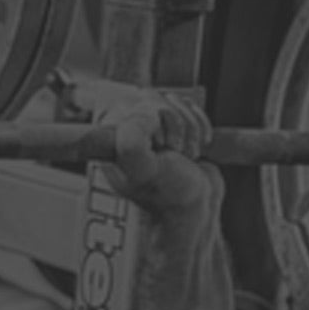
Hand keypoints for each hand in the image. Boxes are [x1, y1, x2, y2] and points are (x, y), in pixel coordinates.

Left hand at [60, 75, 222, 229]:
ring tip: (182, 155)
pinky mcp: (174, 126)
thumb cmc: (167, 197)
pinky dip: (199, 127)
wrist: (194, 210)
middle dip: (173, 127)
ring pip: (174, 101)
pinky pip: (191, 107)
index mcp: (109, 137)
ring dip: (188, 130)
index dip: (150, 121)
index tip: (157, 145)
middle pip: (154, 99)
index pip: (128, 103)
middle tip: (171, 153)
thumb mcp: (142, 170)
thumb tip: (144, 113)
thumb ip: (132, 140)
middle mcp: (126, 130)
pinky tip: (193, 149)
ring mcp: (151, 128)